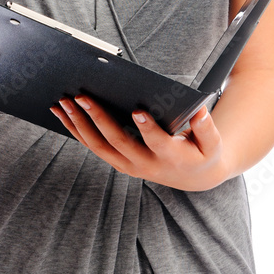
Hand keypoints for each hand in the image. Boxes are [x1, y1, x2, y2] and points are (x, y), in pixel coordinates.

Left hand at [49, 95, 227, 190]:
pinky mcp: (117, 161)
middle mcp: (144, 164)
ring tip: (62, 102)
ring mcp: (128, 165)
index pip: (157, 142)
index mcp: (170, 157)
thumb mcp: (212, 143)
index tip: (137, 109)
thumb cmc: (202, 153)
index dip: (147, 128)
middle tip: (81, 96)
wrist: (193, 177)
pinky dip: (76, 130)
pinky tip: (62, 114)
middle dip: (97, 118)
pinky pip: (93, 147)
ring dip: (78, 125)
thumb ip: (206, 128)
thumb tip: (199, 111)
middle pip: (117, 142)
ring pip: (98, 146)